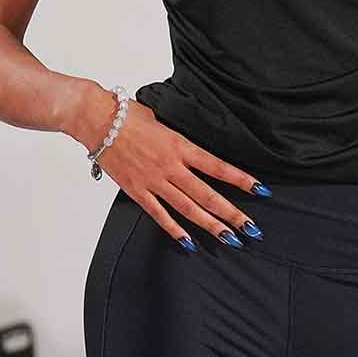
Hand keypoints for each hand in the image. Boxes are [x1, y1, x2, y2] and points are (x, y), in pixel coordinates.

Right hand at [83, 95, 268, 251]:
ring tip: (230, 239)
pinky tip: (189, 242)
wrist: (97, 120)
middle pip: (208, 194)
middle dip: (232, 213)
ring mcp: (154, 181)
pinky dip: (174, 229)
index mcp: (180, 145)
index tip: (260, 190)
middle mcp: (171, 166)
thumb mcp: (164, 119)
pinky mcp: (136, 190)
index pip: (218, 166)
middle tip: (251, 229)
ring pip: (188, 208)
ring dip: (211, 225)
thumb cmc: (128, 115)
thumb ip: (180, 138)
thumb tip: (194, 147)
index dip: (241, 179)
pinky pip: (159, 214)